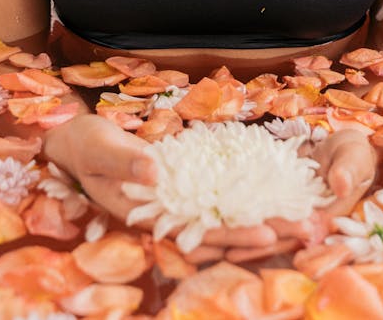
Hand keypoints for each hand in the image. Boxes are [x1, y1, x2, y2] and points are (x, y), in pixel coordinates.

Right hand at [44, 116, 294, 262]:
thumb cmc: (84, 147)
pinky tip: (275, 200)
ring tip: (303, 222)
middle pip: (221, 235)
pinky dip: (248, 203)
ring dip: (263, 224)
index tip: (267, 234)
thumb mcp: (99, 148)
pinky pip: (221, 202)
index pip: (197, 236)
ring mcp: (177, 206)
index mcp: (147, 217)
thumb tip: (153, 172)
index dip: (232, 237)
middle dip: (262, 236)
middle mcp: (166, 219)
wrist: (77, 144)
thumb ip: (124, 160)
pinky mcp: (184, 188)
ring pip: (226, 223)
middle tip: (305, 231)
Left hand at [212, 128, 378, 263]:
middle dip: (251, 243)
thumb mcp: (354, 159)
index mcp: (326, 218)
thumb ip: (347, 172)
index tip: (257, 243)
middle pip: (277, 236)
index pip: (300, 233)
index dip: (278, 239)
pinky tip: (216, 214)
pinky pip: (259, 207)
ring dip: (242, 233)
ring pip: (265, 225)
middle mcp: (306, 221)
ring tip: (213, 241)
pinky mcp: (279, 199)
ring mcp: (291, 212)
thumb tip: (340, 185)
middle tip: (224, 250)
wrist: (344, 148)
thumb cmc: (354, 155)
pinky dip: (241, 211)